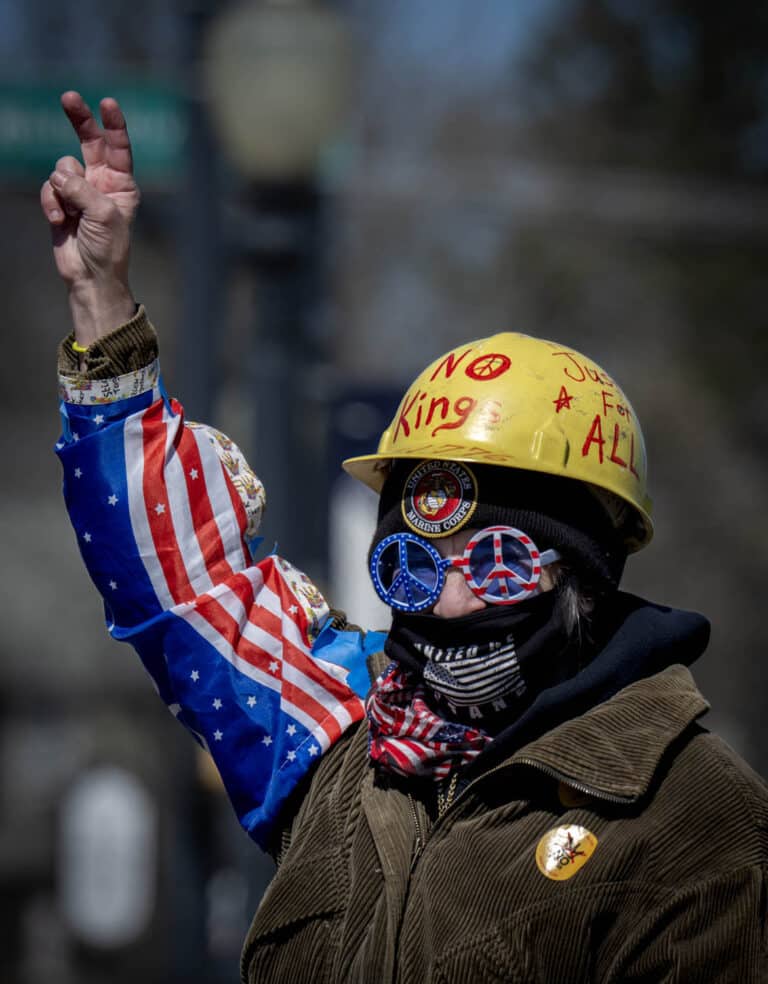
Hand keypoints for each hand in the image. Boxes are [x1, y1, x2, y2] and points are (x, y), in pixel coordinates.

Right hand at [40, 91, 138, 342]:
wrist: (90, 276)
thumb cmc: (107, 248)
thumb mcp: (103, 215)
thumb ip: (82, 189)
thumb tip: (58, 177)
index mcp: (122, 184)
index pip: (118, 148)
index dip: (113, 124)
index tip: (108, 102)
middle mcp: (102, 183)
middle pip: (88, 142)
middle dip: (80, 120)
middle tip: (69, 97)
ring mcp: (79, 191)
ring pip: (62, 168)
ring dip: (63, 190)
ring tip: (71, 215)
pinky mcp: (61, 201)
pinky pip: (49, 188)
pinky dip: (51, 203)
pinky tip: (59, 221)